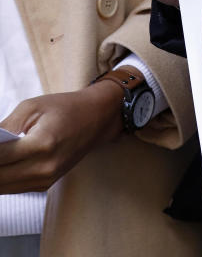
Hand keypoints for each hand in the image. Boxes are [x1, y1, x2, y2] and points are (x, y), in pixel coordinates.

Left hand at [0, 82, 123, 192]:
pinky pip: (13, 187)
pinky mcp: (46, 183)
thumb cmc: (66, 107)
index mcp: (42, 144)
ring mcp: (46, 178)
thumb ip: (3, 127)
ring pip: (2, 187)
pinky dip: (0, 179)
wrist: (98, 118)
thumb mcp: (31, 107)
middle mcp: (44, 167)